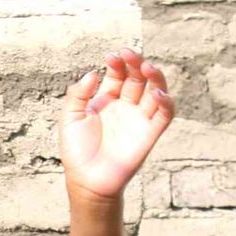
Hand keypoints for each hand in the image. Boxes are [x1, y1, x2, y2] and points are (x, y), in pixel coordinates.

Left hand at [59, 47, 174, 199]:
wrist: (87, 181)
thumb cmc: (76, 152)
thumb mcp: (70, 118)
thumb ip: (78, 94)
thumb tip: (93, 73)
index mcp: (107, 100)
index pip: (118, 74)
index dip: (118, 63)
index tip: (112, 56)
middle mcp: (125, 106)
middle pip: (138, 77)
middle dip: (136, 63)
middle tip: (130, 54)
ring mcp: (139, 119)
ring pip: (156, 90)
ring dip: (155, 76)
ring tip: (146, 67)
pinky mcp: (150, 134)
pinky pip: (164, 114)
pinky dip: (166, 102)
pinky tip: (158, 93)